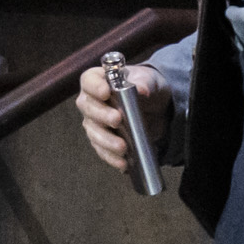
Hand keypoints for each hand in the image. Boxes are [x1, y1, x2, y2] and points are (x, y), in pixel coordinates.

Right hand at [77, 62, 167, 186]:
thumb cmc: (146, 87)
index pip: (89, 81)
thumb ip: (144, 82)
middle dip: (102, 115)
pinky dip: (112, 157)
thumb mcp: (150, 80)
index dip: (95, 87)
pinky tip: (123, 163)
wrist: (155, 108)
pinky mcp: (102, 140)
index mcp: (98, 80)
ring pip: (93, 132)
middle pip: (88, 108)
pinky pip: (102, 150)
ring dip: (107, 140)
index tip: (106, 92)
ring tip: (123, 147)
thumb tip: (142, 90)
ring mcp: (94, 122)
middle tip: (117, 120)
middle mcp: (91, 101)